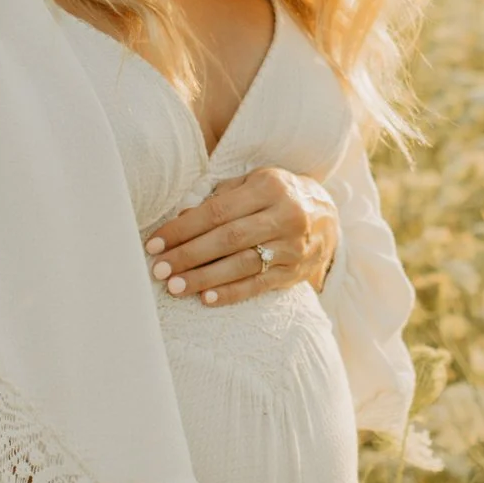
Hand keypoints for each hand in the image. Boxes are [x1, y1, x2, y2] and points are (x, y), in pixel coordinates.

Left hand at [147, 167, 337, 307]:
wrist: (329, 216)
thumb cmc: (278, 196)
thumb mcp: (254, 182)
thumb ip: (220, 196)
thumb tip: (181, 217)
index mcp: (269, 187)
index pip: (217, 211)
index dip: (183, 228)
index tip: (155, 243)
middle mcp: (284, 215)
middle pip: (227, 239)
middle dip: (188, 255)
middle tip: (160, 269)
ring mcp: (292, 246)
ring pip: (241, 265)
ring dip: (204, 278)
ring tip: (175, 287)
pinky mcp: (294, 272)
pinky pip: (259, 285)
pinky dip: (232, 293)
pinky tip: (207, 299)